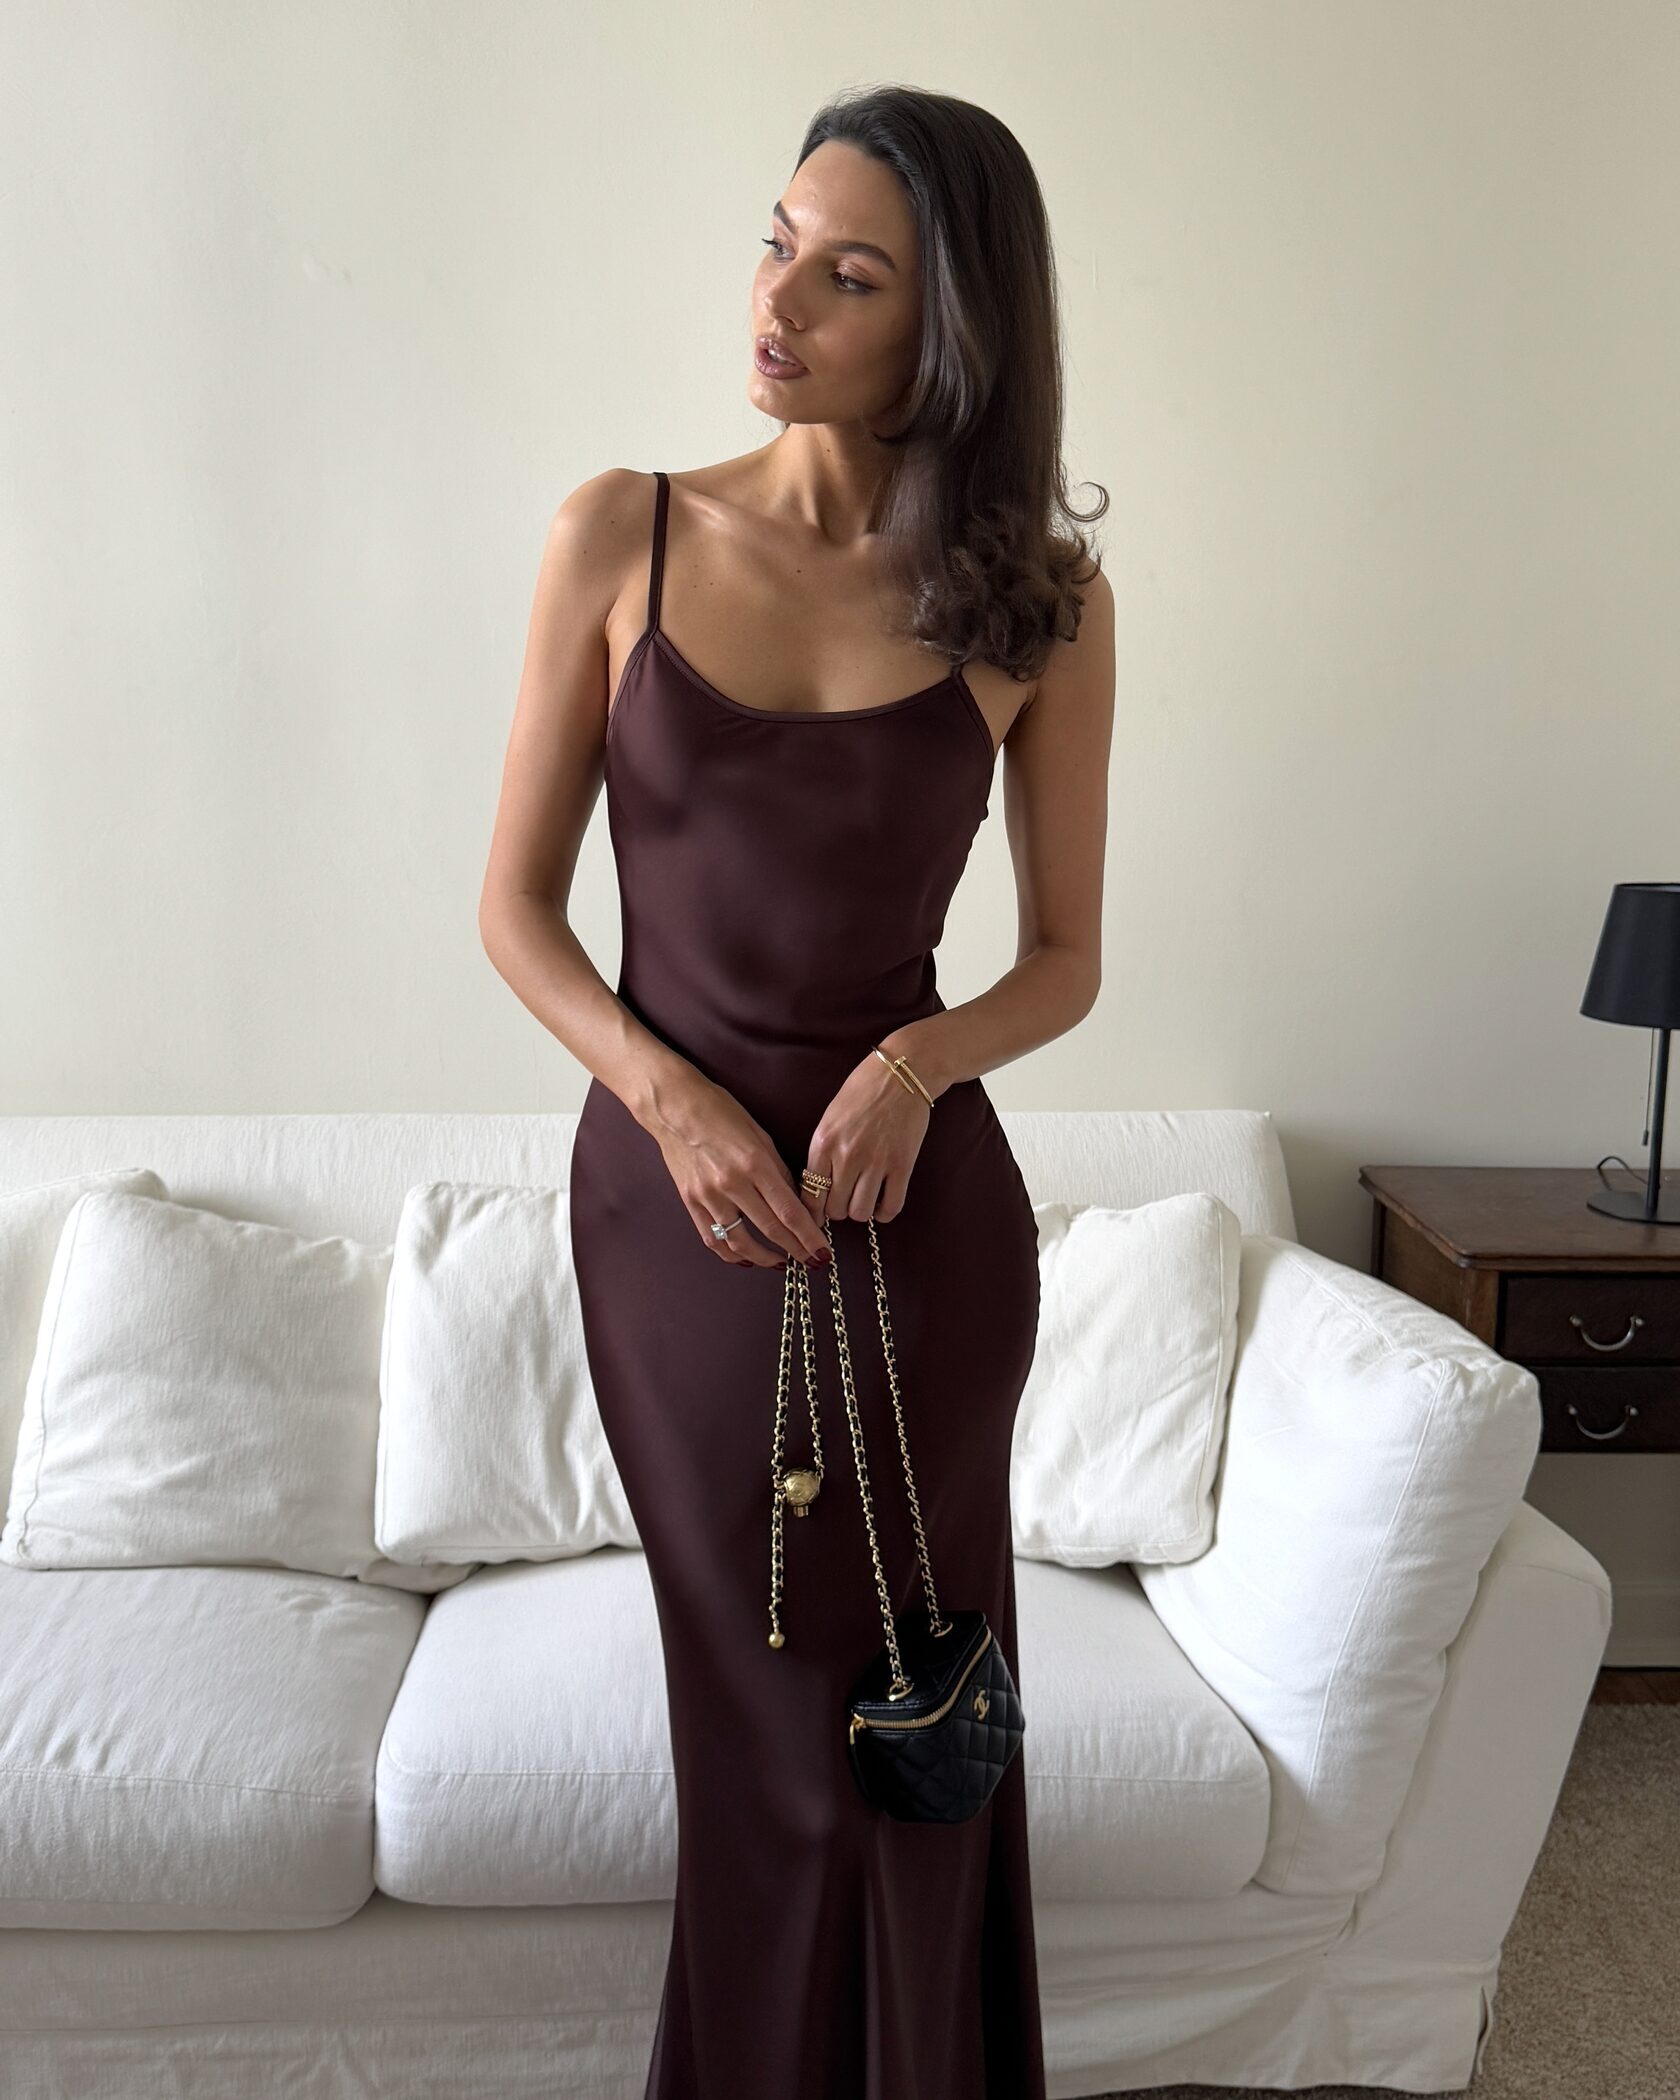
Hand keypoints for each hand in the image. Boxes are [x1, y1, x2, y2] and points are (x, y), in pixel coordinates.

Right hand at [648, 1071, 834, 1271]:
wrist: (674, 1107)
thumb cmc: (720, 1112)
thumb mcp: (760, 1135)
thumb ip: (778, 1171)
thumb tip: (794, 1202)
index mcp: (755, 1164)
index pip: (789, 1211)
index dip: (809, 1236)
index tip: (823, 1251)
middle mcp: (732, 1184)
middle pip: (771, 1230)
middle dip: (797, 1250)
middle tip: (813, 1263)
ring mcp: (708, 1196)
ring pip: (741, 1243)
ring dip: (766, 1259)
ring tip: (783, 1263)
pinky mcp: (691, 1202)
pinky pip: (713, 1238)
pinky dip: (731, 1255)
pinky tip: (747, 1260)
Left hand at [800, 1049, 931, 1229]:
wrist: (901, 1073)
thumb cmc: (862, 1091)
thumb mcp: (829, 1118)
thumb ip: (822, 1152)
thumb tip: (816, 1188)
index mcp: (823, 1143)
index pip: (810, 1196)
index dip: (813, 1211)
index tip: (818, 1213)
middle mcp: (847, 1156)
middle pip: (835, 1209)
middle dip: (837, 1210)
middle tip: (844, 1200)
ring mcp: (876, 1162)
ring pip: (860, 1213)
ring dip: (860, 1211)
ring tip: (863, 1198)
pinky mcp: (902, 1165)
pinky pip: (891, 1206)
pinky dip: (885, 1212)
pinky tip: (882, 1202)